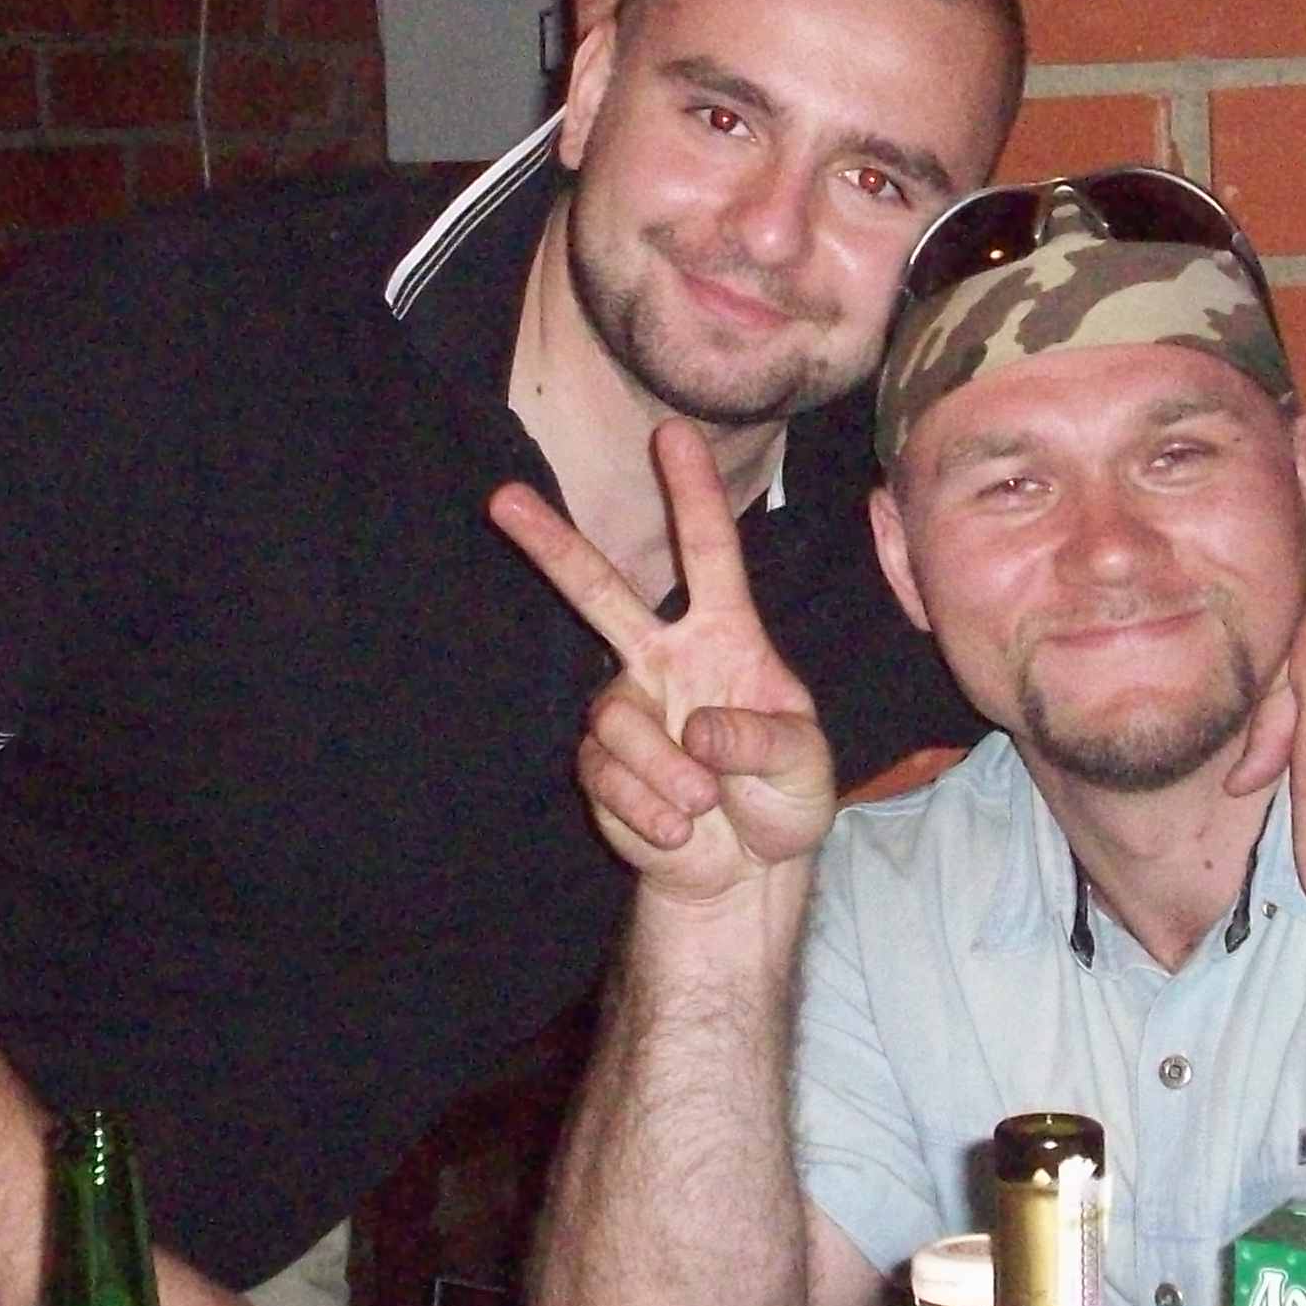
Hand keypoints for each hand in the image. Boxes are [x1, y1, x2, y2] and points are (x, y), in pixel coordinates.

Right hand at [488, 421, 834, 901]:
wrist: (744, 871)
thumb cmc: (784, 797)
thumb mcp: (805, 767)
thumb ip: (764, 739)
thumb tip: (698, 727)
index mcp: (726, 638)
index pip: (708, 556)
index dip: (692, 496)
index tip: (672, 433)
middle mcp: (666, 658)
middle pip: (601, 592)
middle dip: (552, 545)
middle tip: (501, 499)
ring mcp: (630, 708)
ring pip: (615, 717)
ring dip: (662, 770)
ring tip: (702, 805)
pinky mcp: (602, 766)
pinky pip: (605, 775)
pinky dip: (648, 809)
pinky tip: (679, 830)